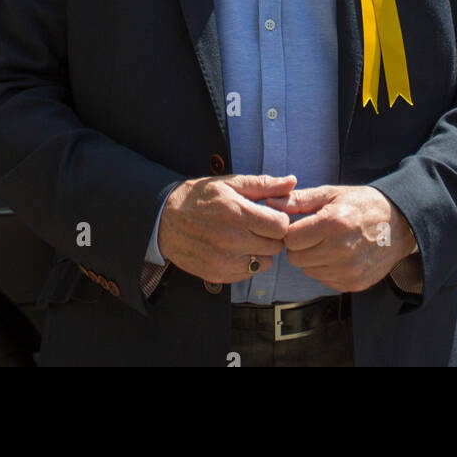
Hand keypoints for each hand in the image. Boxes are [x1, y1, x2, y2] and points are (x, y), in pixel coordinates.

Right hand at [157, 173, 294, 283]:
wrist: (164, 220)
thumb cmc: (199, 198)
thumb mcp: (230, 183)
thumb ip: (263, 184)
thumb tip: (292, 181)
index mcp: (237, 213)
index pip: (281, 226)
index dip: (279, 220)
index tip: (270, 215)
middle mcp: (231, 240)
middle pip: (275, 246)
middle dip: (271, 235)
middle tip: (257, 226)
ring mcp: (224, 261)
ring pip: (265, 262)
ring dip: (261, 251)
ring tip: (245, 237)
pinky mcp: (218, 275)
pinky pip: (248, 273)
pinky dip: (246, 263)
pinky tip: (234, 249)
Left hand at [268, 184, 415, 292]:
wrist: (399, 224)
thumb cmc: (362, 205)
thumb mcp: (331, 194)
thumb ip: (298, 200)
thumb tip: (270, 202)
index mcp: (333, 223)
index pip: (290, 239)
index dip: (292, 231)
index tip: (301, 224)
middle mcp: (341, 250)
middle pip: (296, 258)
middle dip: (301, 246)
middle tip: (316, 234)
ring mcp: (349, 270)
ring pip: (309, 270)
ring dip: (313, 258)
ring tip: (330, 243)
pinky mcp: (354, 284)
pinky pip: (324, 280)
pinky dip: (327, 269)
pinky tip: (340, 255)